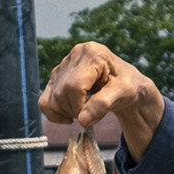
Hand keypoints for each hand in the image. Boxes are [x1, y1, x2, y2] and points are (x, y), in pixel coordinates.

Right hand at [40, 41, 162, 156]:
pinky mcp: (57, 76)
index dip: (80, 106)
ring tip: (86, 111)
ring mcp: (64, 64)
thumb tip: (82, 120)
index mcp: (93, 53)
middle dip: (75, 111)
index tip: (92, 115)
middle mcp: (75, 54)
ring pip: (52, 98)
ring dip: (67, 113)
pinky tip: (68, 117)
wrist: (126, 86)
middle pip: (62, 92)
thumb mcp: (123, 94)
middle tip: (92, 113)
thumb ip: (103, 105)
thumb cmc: (128, 87)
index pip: (74, 85)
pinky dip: (54, 113)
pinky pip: (45, 100)